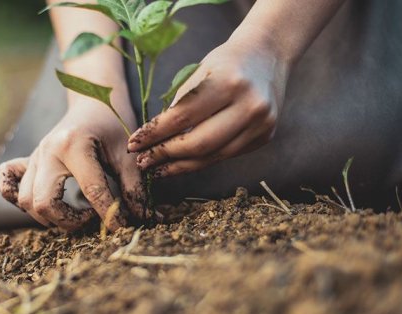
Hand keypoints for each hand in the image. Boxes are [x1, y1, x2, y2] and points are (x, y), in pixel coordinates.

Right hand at [0, 99, 144, 230]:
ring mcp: (33, 157)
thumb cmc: (112, 126)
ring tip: (74, 213)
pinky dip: (17, 198)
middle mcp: (47, 151)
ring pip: (26, 200)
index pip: (91, 191)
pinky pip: (8, 184)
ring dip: (49, 217)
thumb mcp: (127, 153)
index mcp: (73, 145)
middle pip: (44, 202)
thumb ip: (135, 187)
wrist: (93, 102)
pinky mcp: (27, 161)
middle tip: (90, 218)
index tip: (122, 227)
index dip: (109, 215)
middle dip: (68, 221)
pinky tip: (41, 203)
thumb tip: (145, 219)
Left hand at [126, 35, 290, 177]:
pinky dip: (201, 161)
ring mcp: (261, 124)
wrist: (267, 56)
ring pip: (212, 156)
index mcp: (229, 82)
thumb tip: (152, 140)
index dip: (155, 134)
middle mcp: (249, 105)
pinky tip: (182, 163)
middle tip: (143, 161)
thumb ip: (179, 105)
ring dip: (181, 166)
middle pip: (199, 143)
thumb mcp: (199, 72)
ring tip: (157, 169)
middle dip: (166, 155)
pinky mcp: (264, 137)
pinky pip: (225, 155)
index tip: (134, 144)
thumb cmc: (225, 62)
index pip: (182, 117)